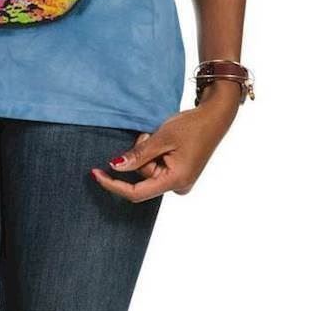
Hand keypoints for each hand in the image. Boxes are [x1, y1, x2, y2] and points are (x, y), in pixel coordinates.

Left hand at [90, 80, 241, 202]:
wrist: (214, 118)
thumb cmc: (191, 126)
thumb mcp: (162, 137)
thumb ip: (138, 154)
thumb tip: (115, 167)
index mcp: (176, 181)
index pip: (136, 193)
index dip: (113, 185)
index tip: (96, 174)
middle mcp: (178, 186)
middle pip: (142, 175)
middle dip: (140, 154)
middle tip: (151, 134)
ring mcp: (179, 181)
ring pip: (148, 169)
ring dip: (148, 150)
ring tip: (162, 135)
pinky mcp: (178, 173)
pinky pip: (156, 166)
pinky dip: (154, 152)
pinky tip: (165, 141)